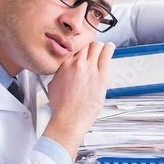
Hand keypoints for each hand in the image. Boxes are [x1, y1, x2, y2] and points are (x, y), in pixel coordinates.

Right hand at [43, 41, 114, 160]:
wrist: (69, 119)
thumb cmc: (62, 107)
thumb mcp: (53, 85)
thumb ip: (60, 73)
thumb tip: (63, 71)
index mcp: (64, 65)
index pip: (73, 46)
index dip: (78, 46)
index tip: (81, 47)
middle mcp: (77, 64)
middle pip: (85, 44)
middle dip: (88, 46)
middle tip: (92, 49)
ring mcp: (90, 69)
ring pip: (96, 46)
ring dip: (99, 46)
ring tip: (102, 48)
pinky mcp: (101, 77)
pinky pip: (107, 56)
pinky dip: (109, 49)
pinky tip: (110, 48)